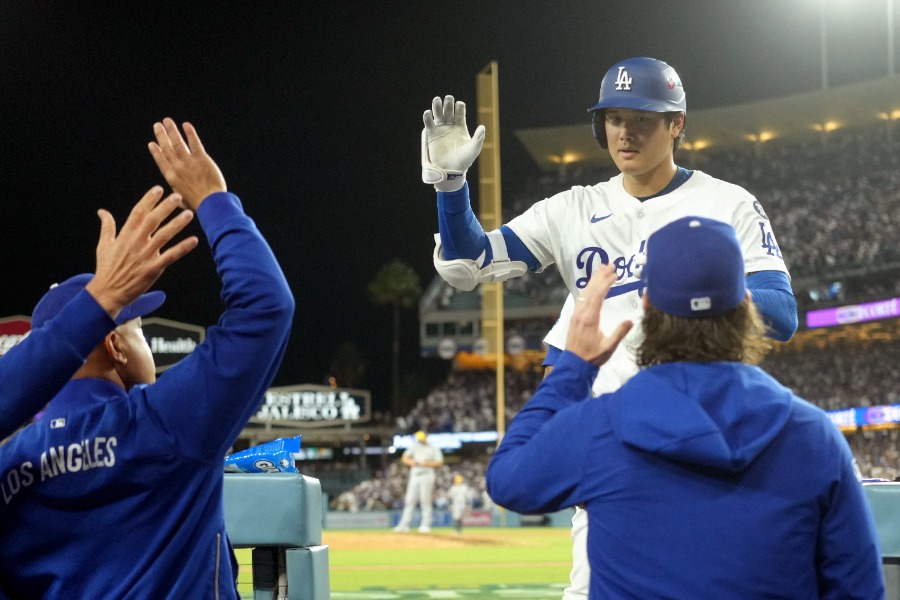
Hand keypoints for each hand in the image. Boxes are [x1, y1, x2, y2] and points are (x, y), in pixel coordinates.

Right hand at [86, 186, 198, 319]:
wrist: (107, 292)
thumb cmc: (107, 269)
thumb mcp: (104, 245)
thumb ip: (107, 227)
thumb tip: (102, 211)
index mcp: (125, 236)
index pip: (138, 213)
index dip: (148, 200)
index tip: (158, 189)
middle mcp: (135, 243)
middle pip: (152, 220)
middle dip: (165, 207)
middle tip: (178, 197)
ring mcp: (145, 256)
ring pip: (164, 236)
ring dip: (177, 224)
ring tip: (189, 214)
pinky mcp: (153, 269)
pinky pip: (170, 256)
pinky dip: (182, 248)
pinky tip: (194, 240)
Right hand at [148, 118, 225, 209]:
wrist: (211, 203)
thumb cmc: (198, 204)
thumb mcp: (180, 200)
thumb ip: (176, 191)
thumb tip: (174, 192)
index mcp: (171, 178)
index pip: (161, 160)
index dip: (156, 151)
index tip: (152, 143)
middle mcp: (177, 167)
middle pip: (167, 148)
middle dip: (161, 135)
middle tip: (157, 125)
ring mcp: (189, 162)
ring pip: (178, 142)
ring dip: (171, 130)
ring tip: (167, 121)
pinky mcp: (202, 159)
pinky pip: (195, 143)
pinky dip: (190, 133)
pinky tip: (186, 125)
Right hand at [421, 95, 485, 191]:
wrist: (451, 171)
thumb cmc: (464, 161)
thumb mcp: (473, 149)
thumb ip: (478, 138)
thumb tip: (482, 127)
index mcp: (461, 127)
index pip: (460, 113)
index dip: (459, 107)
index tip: (459, 105)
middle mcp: (450, 126)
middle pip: (448, 111)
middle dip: (448, 103)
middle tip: (448, 98)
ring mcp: (440, 130)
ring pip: (438, 114)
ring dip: (437, 106)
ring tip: (437, 100)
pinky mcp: (432, 135)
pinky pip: (429, 124)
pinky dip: (427, 117)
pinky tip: (428, 113)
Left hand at [565, 264, 633, 366]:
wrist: (574, 365)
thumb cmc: (593, 357)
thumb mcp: (609, 347)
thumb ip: (619, 333)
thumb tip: (631, 320)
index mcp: (590, 318)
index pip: (598, 295)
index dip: (606, 283)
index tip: (615, 274)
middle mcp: (581, 313)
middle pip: (590, 290)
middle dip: (600, 276)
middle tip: (610, 265)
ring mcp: (576, 314)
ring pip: (584, 292)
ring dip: (594, 280)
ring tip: (602, 269)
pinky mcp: (574, 317)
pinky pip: (581, 298)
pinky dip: (588, 288)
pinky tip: (592, 285)